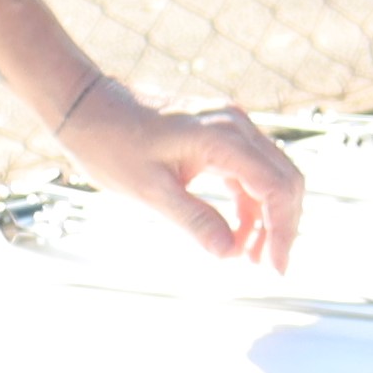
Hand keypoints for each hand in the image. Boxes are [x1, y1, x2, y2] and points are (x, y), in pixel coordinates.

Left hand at [68, 86, 306, 271]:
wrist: (88, 106)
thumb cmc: (111, 144)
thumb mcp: (149, 190)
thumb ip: (194, 219)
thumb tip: (228, 253)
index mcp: (223, 137)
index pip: (275, 187)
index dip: (282, 229)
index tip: (275, 266)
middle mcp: (237, 126)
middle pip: (284, 179)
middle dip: (282, 225)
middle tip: (269, 265)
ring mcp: (232, 127)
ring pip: (272, 176)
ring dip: (269, 216)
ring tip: (252, 254)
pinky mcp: (221, 135)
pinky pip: (250, 171)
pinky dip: (250, 202)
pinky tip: (238, 230)